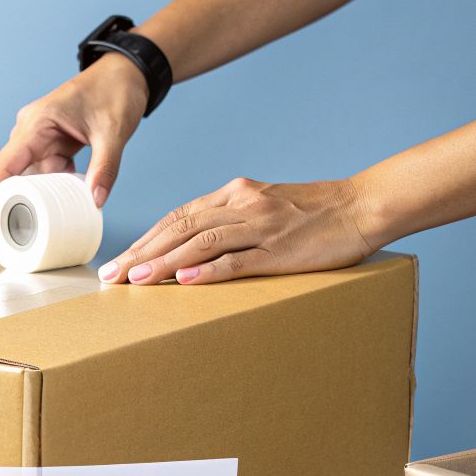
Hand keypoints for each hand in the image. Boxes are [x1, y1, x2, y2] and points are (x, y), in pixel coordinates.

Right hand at [0, 54, 146, 246]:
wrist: (124, 73)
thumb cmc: (115, 91)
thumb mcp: (114, 131)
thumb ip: (106, 167)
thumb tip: (95, 202)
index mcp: (37, 123)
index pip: (3, 168)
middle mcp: (30, 131)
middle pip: (5, 176)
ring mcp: (38, 137)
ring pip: (25, 177)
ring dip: (29, 200)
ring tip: (28, 230)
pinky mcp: (50, 143)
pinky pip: (42, 172)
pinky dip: (48, 190)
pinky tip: (55, 207)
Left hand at [99, 177, 378, 284]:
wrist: (363, 206)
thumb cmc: (315, 213)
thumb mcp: (267, 207)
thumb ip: (233, 221)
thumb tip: (194, 251)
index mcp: (236, 194)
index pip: (178, 217)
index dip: (145, 240)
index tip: (120, 261)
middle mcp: (243, 204)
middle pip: (180, 228)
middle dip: (142, 253)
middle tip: (112, 276)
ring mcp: (262, 226)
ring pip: (202, 242)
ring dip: (164, 262)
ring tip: (136, 281)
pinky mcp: (282, 249)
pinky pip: (240, 259)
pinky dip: (210, 270)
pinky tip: (185, 281)